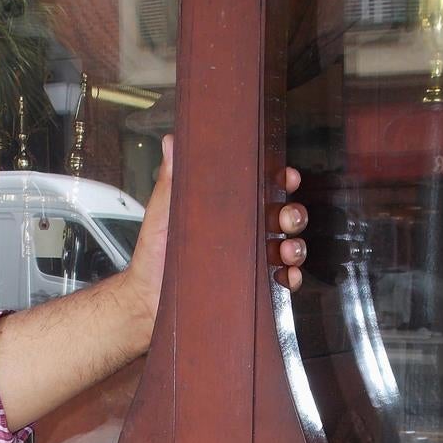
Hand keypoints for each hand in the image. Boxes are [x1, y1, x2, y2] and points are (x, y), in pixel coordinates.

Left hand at [123, 134, 308, 351]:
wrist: (147, 301)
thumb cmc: (154, 256)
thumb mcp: (162, 215)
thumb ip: (170, 181)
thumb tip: (172, 142)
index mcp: (226, 212)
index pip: (261, 191)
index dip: (279, 182)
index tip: (287, 177)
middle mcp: (243, 236)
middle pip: (282, 219)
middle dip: (293, 215)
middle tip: (286, 218)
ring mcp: (249, 263)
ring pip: (287, 249)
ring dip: (295, 247)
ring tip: (286, 250)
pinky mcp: (251, 291)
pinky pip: (281, 284)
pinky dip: (291, 278)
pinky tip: (287, 276)